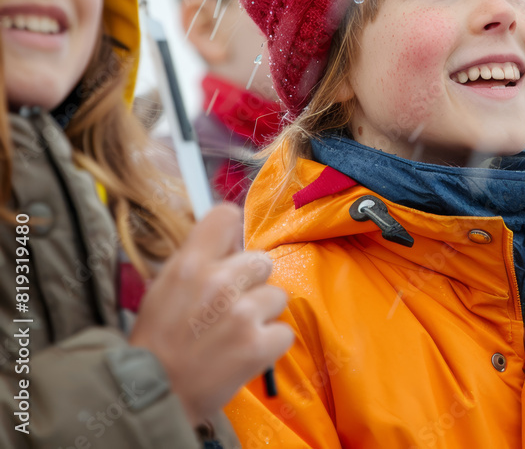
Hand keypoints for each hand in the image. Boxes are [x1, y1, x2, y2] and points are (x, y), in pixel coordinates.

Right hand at [129, 203, 293, 425]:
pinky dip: (270, 344)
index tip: (229, 251)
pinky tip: (246, 352)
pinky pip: (284, 331)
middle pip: (262, 260)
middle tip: (230, 307)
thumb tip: (230, 241)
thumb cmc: (157, 341)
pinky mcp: (260, 344)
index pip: (226, 216)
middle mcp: (220, 282)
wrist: (154, 394)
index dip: (231, 233)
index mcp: (190, 264)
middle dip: (251, 282)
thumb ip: (198, 262)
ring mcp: (243, 313)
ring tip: (236, 333)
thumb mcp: (164, 288)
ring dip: (263, 313)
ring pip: (278, 295)